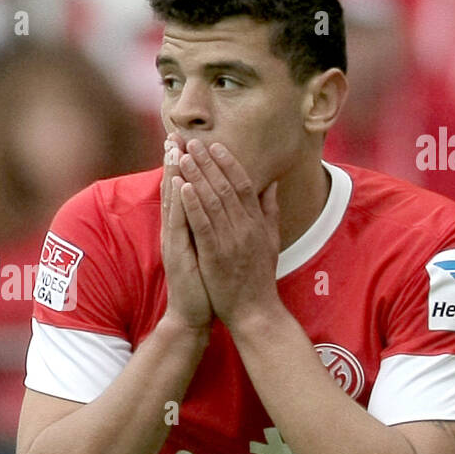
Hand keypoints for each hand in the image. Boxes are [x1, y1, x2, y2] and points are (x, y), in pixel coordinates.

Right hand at [160, 132, 212, 329]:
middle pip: (174, 189)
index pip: (185, 190)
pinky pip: (178, 223)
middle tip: (174, 133)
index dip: (184, 166)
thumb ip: (214, 226)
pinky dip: (178, 202)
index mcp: (187, 227)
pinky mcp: (176, 253)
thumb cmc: (205, 283)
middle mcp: (176, 230)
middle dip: (174, 161)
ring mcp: (174, 240)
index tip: (186, 141)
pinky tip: (179, 184)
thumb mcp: (211, 249)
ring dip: (172, 174)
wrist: (193, 315)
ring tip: (172, 148)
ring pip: (173, 201)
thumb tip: (223, 207)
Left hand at [177, 139, 281, 329]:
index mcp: (257, 222)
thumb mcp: (271, 241)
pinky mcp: (216, 255)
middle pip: (224, 186)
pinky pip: (202, 225)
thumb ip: (270, 211)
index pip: (242, 184)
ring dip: (196, 176)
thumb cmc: (259, 277)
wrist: (255, 312)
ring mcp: (231, 240)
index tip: (215, 145)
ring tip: (182, 156)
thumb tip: (272, 184)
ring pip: (212, 200)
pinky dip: (192, 204)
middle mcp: (245, 227)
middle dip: (207, 162)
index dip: (228, 163)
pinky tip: (182, 187)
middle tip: (192, 141)